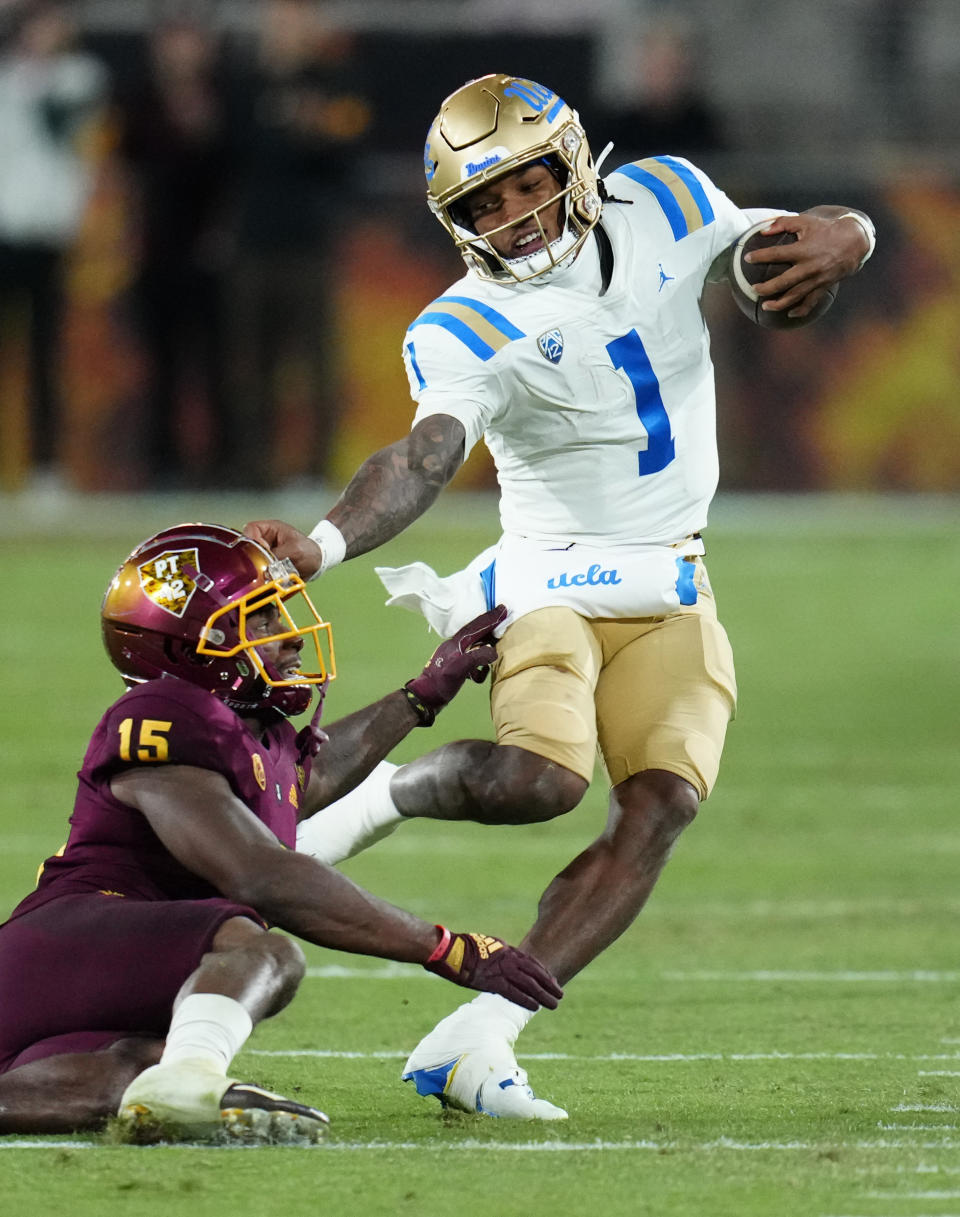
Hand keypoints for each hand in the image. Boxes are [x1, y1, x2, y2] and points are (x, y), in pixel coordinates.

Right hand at [244, 519, 321, 579]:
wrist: (317, 563)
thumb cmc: (309, 551)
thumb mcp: (295, 551)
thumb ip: (277, 556)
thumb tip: (264, 568)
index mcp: (270, 529)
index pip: (250, 530)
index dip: (251, 540)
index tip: (259, 552)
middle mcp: (263, 540)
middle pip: (246, 546)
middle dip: (251, 558)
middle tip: (260, 567)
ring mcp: (263, 553)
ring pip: (249, 560)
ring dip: (256, 568)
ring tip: (266, 574)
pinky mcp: (265, 566)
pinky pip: (256, 571)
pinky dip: (260, 576)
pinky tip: (267, 580)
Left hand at [405, 604, 507, 712]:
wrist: (426, 697)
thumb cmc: (441, 682)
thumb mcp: (459, 669)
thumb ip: (476, 657)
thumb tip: (493, 651)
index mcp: (456, 643)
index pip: (476, 627)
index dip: (490, 619)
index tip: (503, 609)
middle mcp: (455, 646)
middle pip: (475, 631)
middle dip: (489, 624)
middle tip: (503, 615)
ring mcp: (455, 656)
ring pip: (474, 643)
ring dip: (486, 641)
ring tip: (497, 640)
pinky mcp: (456, 667)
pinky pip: (471, 659)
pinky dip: (479, 663)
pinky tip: (480, 673)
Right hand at [424, 927, 562, 1011]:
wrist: (450, 950)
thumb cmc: (464, 948)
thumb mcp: (487, 945)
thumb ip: (499, 954)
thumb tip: (505, 961)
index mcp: (507, 949)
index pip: (532, 962)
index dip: (544, 973)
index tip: (553, 981)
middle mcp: (509, 959)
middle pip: (535, 973)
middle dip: (549, 985)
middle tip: (560, 995)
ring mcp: (502, 970)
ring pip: (529, 984)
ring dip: (543, 995)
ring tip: (554, 1004)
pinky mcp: (493, 982)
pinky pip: (514, 993)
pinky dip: (526, 1000)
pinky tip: (535, 1007)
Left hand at [745, 209, 867, 317]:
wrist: (855, 241)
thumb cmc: (826, 229)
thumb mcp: (806, 221)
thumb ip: (783, 223)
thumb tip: (762, 230)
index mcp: (803, 250)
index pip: (777, 254)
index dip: (760, 256)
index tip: (747, 258)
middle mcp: (809, 267)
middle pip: (783, 282)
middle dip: (766, 288)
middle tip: (753, 289)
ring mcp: (817, 279)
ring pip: (795, 296)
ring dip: (779, 304)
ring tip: (765, 306)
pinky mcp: (824, 286)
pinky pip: (811, 302)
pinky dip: (800, 310)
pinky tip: (789, 313)